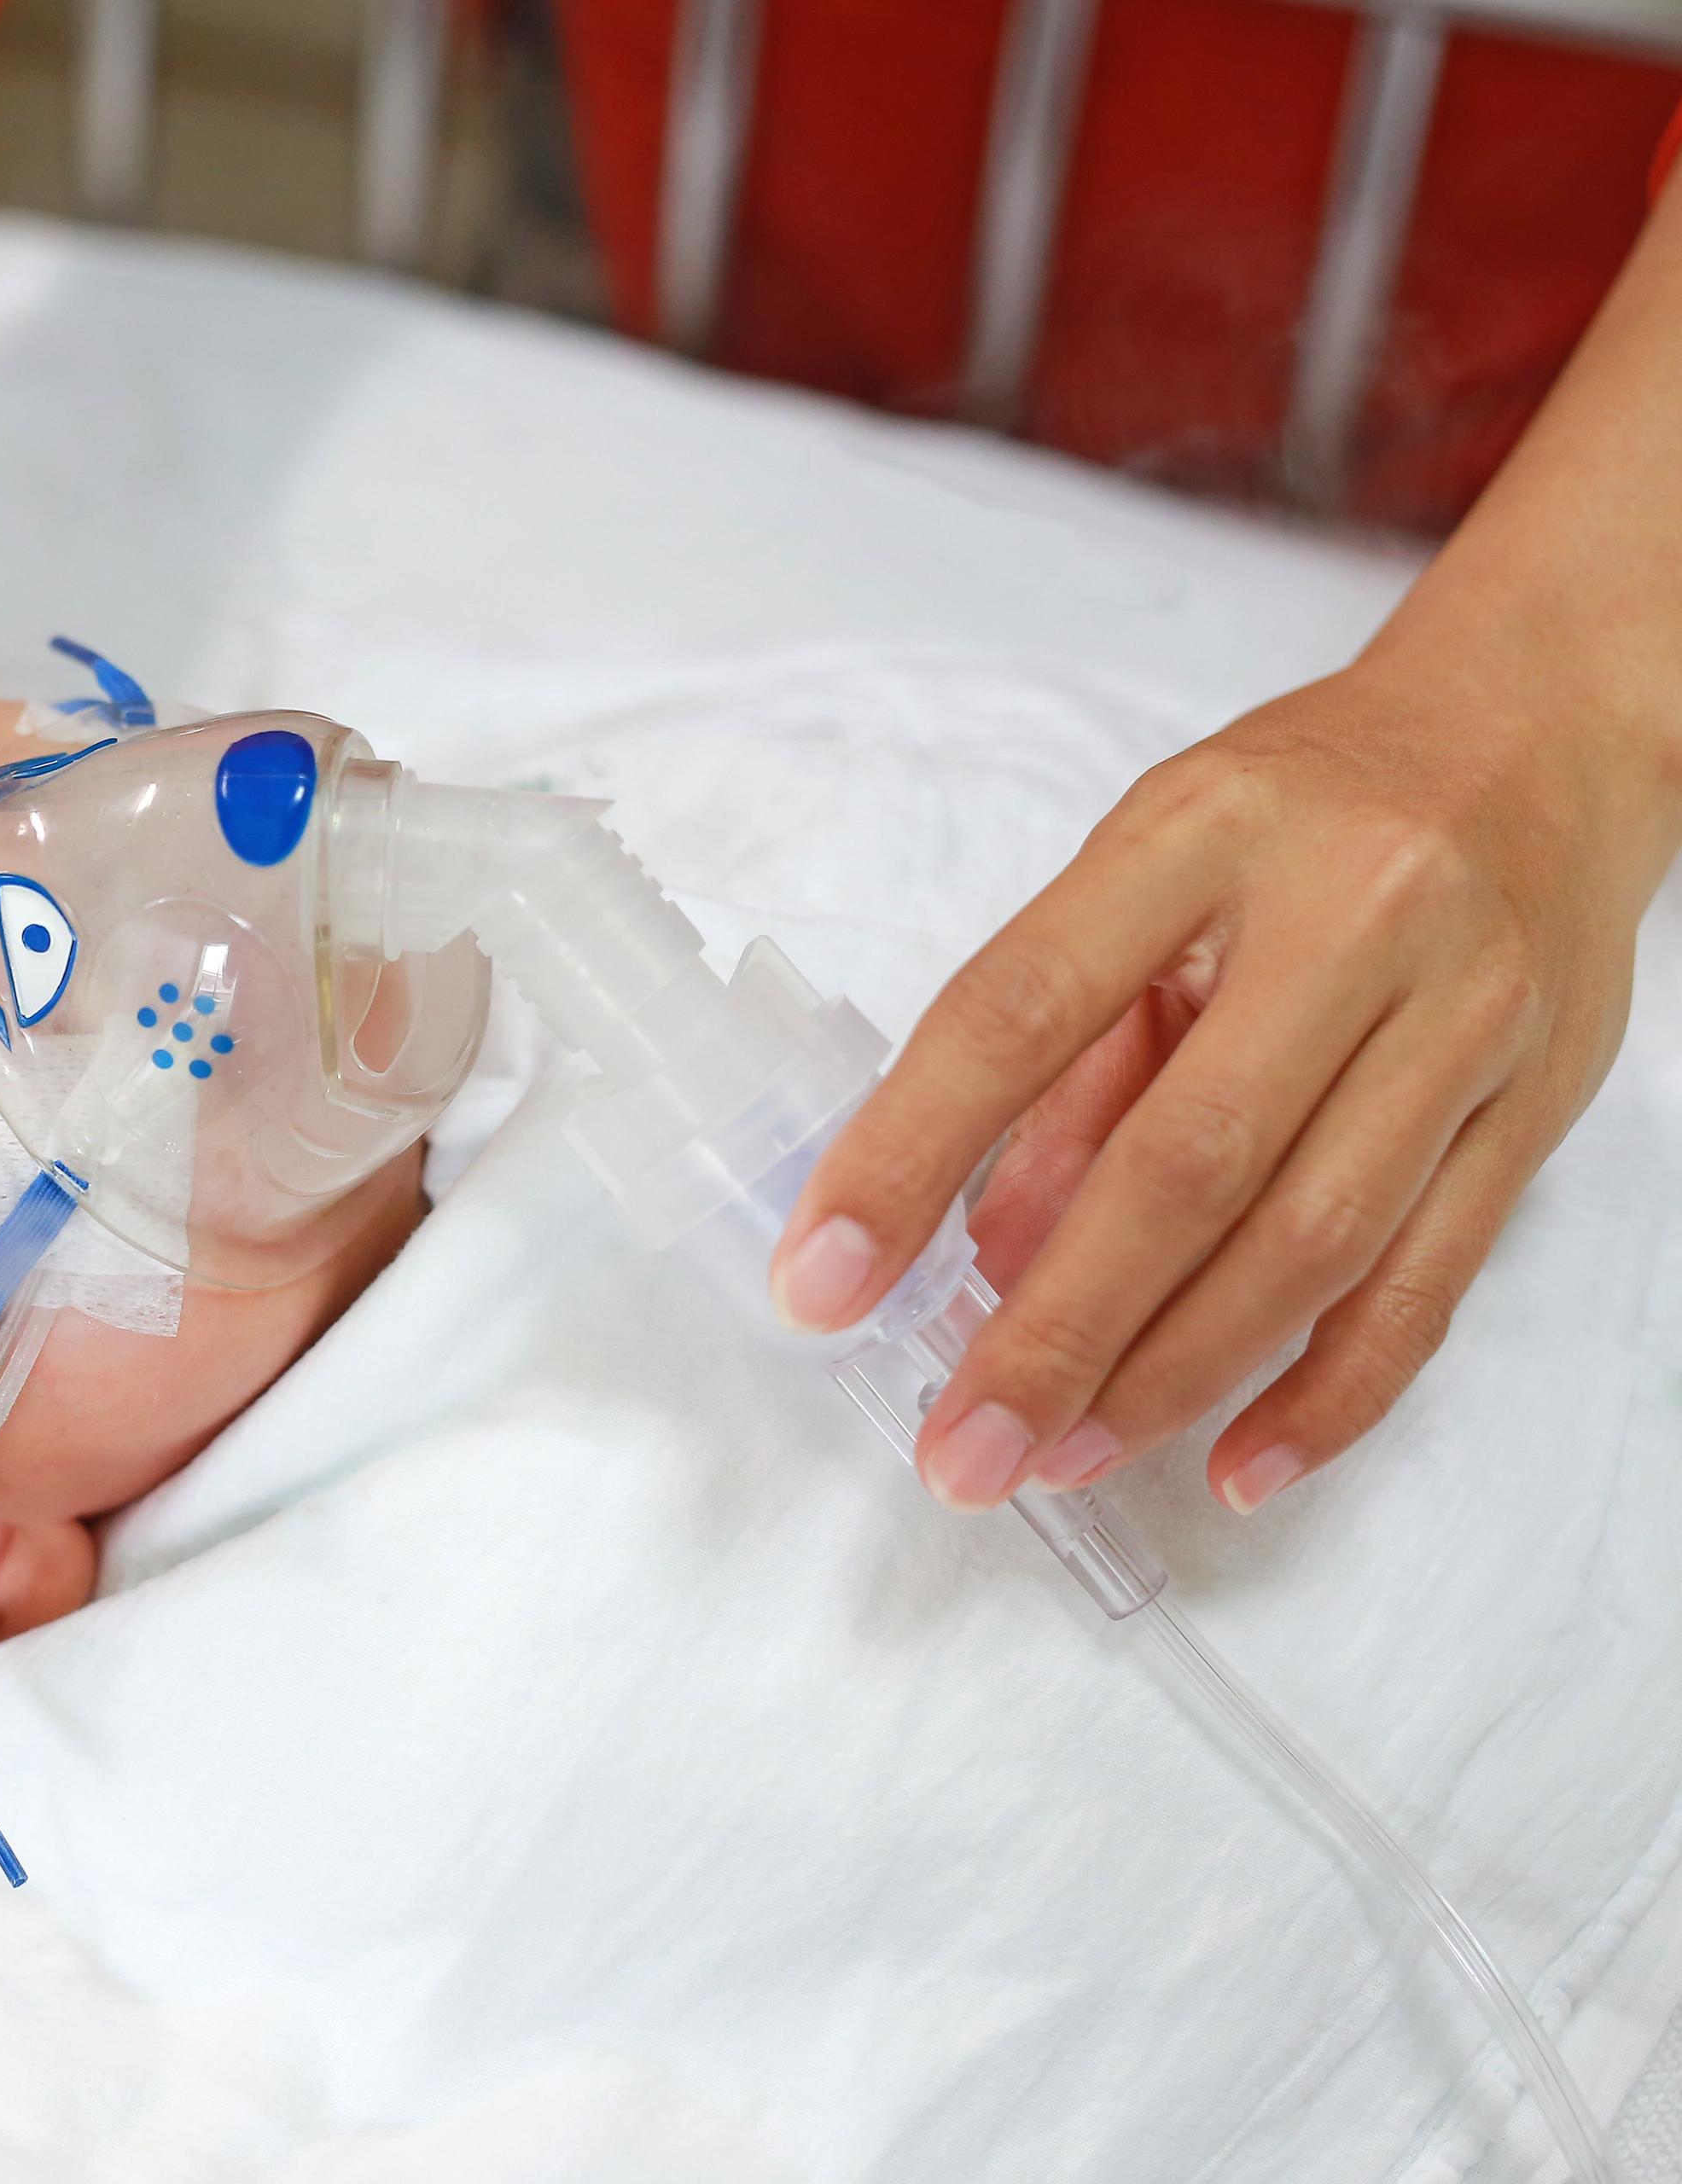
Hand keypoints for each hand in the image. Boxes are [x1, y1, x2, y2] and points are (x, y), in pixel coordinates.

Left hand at [770, 645, 1681, 1515]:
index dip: (906, 1157)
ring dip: (1171, 1377)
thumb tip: (976, 1249)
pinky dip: (1328, 1392)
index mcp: (1201, 834)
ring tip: (1061, 1458)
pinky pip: (1427, 1282)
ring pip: (1310, 1242)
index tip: (821, 1280)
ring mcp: (1465, 1016)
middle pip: (1183, 1163)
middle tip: (961, 1450)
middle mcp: (1350, 917)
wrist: (1540, 730)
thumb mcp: (1148, 866)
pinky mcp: (1539, 1105)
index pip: (1019, 1011)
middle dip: (1054, 1331)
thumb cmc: (1307, 806)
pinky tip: (1237, 1464)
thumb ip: (1063, 1050)